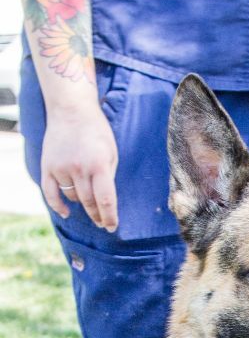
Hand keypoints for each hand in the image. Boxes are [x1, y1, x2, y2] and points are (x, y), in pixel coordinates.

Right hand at [41, 101, 118, 230]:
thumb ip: (108, 177)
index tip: (112, 227)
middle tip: (102, 223)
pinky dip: (57, 205)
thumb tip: (105, 202)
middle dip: (97, 216)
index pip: (106, 200)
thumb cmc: (97, 132)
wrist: (71, 110)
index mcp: (99, 165)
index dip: (110, 217)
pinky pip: (50, 193)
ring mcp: (61, 167)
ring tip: (89, 202)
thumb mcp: (111, 153)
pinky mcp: (48, 166)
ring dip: (82, 203)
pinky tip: (66, 213)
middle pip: (89, 202)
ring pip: (73, 197)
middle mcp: (79, 168)